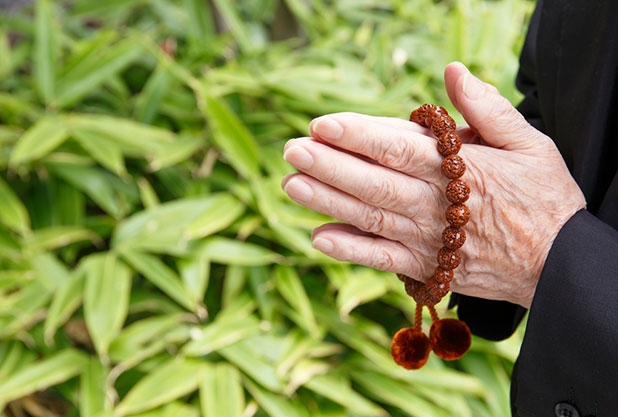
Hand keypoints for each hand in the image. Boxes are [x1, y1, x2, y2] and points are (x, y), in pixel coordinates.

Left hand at [281, 62, 585, 307]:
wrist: (558, 263)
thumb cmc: (543, 197)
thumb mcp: (528, 143)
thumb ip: (487, 108)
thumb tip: (451, 73)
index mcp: (458, 169)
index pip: (398, 148)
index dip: (358, 136)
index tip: (321, 124)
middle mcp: (434, 204)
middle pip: (374, 183)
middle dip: (329, 166)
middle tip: (292, 150)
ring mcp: (427, 239)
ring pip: (370, 218)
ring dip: (327, 202)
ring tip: (291, 184)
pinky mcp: (426, 266)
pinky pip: (382, 260)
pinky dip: (350, 251)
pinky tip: (319, 239)